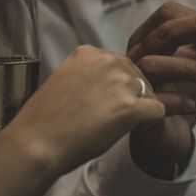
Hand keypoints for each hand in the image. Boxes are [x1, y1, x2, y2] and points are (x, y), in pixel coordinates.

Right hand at [1, 45, 164, 178]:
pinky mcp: (131, 107)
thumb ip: (92, 76)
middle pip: (138, 75)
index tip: (107, 100)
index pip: (120, 64)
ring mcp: (121, 83)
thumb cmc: (46, 118)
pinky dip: (152, 121)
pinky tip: (137, 129)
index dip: (119, 84)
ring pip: (150, 92)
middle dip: (132, 94)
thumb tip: (112, 86)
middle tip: (115, 115)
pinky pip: (158, 110)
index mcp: (89, 52)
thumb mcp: (67, 80)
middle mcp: (108, 61)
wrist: (37, 143)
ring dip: (141, 108)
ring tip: (123, 124)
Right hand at [125, 2, 195, 178]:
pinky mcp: (139, 113)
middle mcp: (136, 57)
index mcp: (148, 39)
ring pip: (152, 64)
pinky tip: (193, 105)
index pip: (167, 14)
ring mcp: (135, 85)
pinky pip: (155, 102)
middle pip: (163, 33)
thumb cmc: (179, 90)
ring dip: (187, 66)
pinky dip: (177, 101)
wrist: (166, 133)